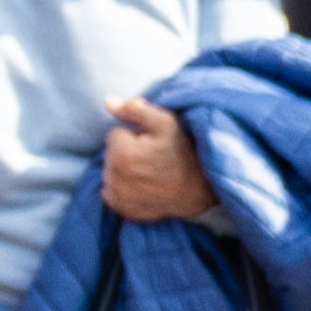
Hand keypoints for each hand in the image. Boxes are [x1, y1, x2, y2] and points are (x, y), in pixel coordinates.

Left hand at [99, 98, 218, 223]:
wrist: (202, 186)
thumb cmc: (185, 151)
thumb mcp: (165, 122)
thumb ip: (135, 109)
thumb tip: (108, 101)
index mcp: (121, 153)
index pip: (114, 134)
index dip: (133, 135)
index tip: (151, 142)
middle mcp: (114, 177)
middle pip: (110, 154)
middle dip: (127, 151)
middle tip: (153, 156)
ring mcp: (118, 196)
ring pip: (110, 172)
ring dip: (123, 169)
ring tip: (150, 171)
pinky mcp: (122, 209)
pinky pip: (111, 192)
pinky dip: (122, 188)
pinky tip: (143, 185)